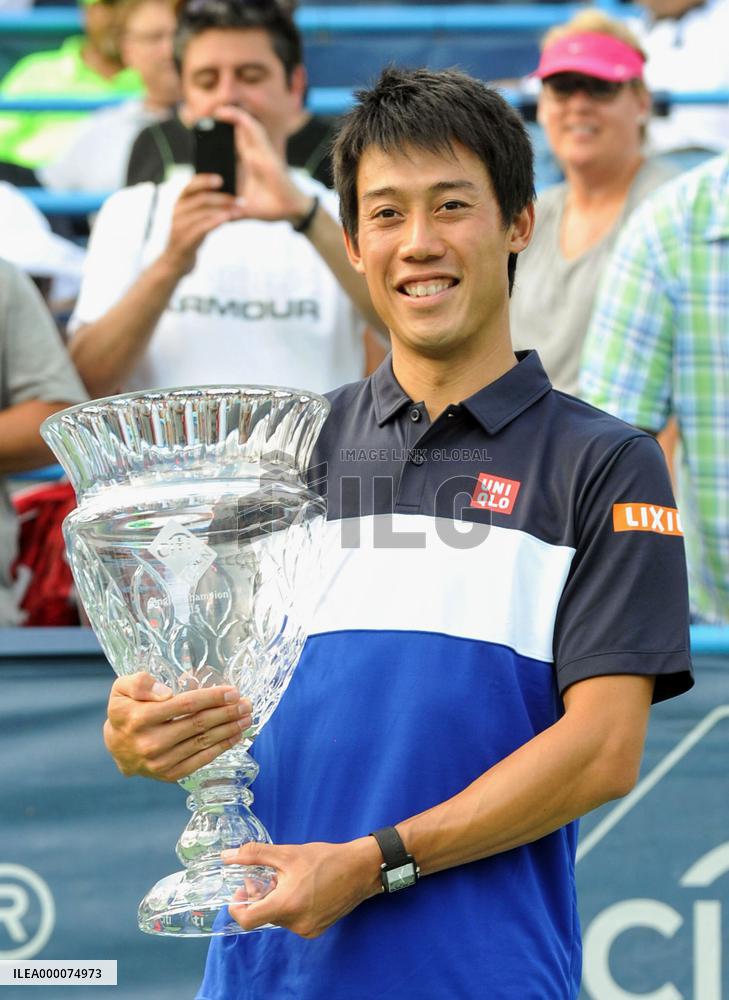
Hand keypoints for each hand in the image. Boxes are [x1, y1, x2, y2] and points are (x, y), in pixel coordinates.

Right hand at [103, 672, 252, 781]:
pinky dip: (221, 748)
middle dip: (227, 712)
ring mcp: (160, 762)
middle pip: (199, 724)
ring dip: (229, 729)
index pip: (185, 705)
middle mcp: (151, 742)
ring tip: (247, 718)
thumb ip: (140, 683)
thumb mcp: (121, 688)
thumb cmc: (125, 711)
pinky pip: (200, 760)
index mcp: (140, 718)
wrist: (116, 747)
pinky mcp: (168, 775)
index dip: (212, 698)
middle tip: (247, 703)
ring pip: (203, 742)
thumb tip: (166, 692)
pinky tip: (235, 736)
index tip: (232, 691)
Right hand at [160, 173, 246, 277]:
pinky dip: (216, 221)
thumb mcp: (194, 219)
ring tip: (240, 209)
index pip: (191, 185)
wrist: (175, 263)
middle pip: (201, 198)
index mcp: (179, 202)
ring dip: (224, 209)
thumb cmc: (190, 237)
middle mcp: (177, 211)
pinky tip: (229, 218)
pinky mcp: (185, 241)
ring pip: (203, 212)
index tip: (222, 178)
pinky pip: (202, 228)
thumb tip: (226, 192)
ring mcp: (179, 226)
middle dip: (223, 197)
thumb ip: (203, 206)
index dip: (205, 180)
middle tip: (240, 198)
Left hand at [215, 106, 311, 223]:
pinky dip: (239, 118)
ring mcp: (262, 151)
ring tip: (216, 110)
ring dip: (232, 116)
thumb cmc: (272, 208)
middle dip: (226, 123)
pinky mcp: (266, 151)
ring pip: (246, 126)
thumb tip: (216, 217)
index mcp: (251, 165)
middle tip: (207, 117)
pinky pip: (252, 128)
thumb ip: (231, 210)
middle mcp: (256, 155)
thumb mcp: (245, 208)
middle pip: (240, 132)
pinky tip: (225, 112)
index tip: (206, 133)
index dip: (224, 137)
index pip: (236, 146)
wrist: (291, 210)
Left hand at [223, 838, 382, 937]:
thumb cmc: (325, 859)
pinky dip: (288, 908)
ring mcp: (307, 929)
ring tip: (284, 880)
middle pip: (263, 916)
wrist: (360, 870)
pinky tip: (299, 889)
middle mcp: (296, 924)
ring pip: (278, 918)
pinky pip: (293, 921)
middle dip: (258, 897)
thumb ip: (255, 855)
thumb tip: (227, 855)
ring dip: (274, 901)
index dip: (236, 907)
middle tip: (262, 877)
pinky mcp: (317, 929)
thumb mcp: (287, 853)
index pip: (248, 920)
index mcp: (286, 906)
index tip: (239, 892)